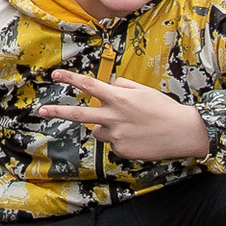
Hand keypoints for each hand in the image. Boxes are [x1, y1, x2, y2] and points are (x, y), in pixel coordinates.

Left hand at [37, 69, 211, 162]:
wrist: (183, 133)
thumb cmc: (164, 108)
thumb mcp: (143, 90)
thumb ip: (122, 87)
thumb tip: (110, 87)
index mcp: (119, 98)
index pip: (89, 86)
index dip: (70, 79)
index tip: (55, 75)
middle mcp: (114, 117)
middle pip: (79, 114)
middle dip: (58, 112)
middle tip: (41, 111)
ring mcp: (117, 136)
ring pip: (99, 131)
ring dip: (107, 127)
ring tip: (130, 126)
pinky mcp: (122, 150)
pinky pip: (113, 143)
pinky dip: (121, 140)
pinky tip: (138, 137)